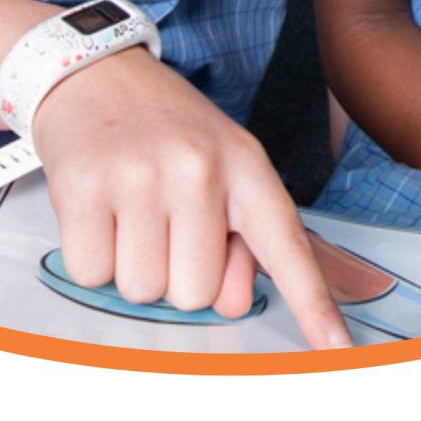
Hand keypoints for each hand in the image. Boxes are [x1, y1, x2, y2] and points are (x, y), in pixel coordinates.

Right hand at [32, 46, 351, 349]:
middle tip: (163, 218)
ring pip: (143, 290)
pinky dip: (92, 255)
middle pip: (196, 293)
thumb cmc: (163, 127)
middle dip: (176, 272)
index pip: (286, 245)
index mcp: (244, 164)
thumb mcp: (220, 165)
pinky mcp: (83, 185)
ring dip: (132, 265)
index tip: (338, 349)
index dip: (314, 304)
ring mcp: (139, 174)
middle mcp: (198, 167)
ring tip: (131, 209)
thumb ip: (241, 238)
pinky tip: (99, 209)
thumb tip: (231, 300)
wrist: (93, 71)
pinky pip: (92, 272)